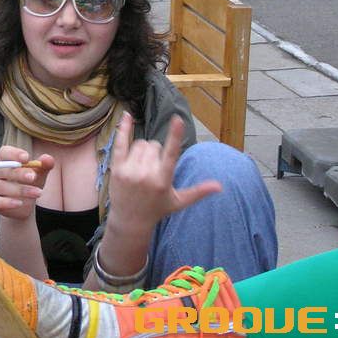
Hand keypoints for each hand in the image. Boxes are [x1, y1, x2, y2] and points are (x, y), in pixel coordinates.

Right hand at [0, 145, 54, 220]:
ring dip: (20, 190)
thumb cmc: (29, 182)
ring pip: (2, 186)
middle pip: (3, 169)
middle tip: (33, 177)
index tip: (27, 158)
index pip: (4, 152)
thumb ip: (44, 165)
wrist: (23, 204)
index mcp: (4, 159)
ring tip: (38, 193)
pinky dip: (8, 202)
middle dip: (19, 173)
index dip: (14, 154)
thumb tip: (48, 159)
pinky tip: (20, 203)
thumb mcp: (39, 173)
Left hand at [108, 113, 221, 234]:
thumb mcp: (179, 202)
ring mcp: (129, 171)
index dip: (175, 135)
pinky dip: (124, 129)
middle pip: (154, 145)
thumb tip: (220, 186)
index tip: (178, 118)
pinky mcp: (117, 168)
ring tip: (142, 166)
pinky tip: (127, 115)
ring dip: (143, 150)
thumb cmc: (157, 209)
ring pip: (140, 144)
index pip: (171, 153)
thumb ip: (198, 191)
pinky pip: (120, 143)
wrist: (130, 221)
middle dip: (156, 152)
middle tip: (153, 168)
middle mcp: (146, 174)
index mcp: (163, 180)